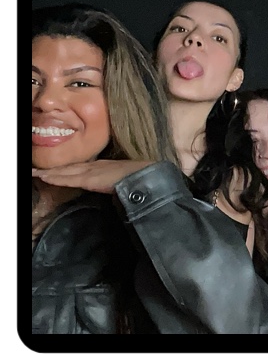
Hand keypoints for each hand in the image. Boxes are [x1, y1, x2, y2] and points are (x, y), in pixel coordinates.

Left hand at [32, 159, 153, 194]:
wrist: (145, 177)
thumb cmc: (140, 179)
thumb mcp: (125, 180)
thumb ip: (116, 183)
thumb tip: (113, 187)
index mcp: (104, 166)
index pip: (80, 167)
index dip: (67, 168)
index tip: (55, 169)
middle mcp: (95, 166)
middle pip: (70, 167)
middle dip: (54, 168)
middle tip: (37, 169)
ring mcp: (91, 171)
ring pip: (66, 172)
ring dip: (50, 173)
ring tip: (36, 173)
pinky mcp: (89, 179)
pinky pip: (68, 179)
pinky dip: (56, 178)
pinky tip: (45, 177)